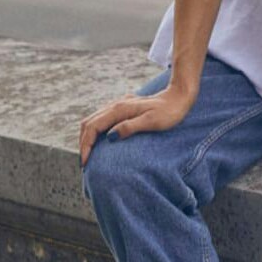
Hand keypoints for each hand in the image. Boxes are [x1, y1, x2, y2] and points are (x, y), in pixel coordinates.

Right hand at [79, 85, 193, 166]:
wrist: (178, 97)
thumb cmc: (168, 112)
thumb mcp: (151, 122)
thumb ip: (130, 127)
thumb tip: (110, 137)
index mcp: (119, 109)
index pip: (93, 127)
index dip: (86, 145)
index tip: (85, 163)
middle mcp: (115, 106)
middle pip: (88, 124)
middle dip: (83, 143)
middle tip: (84, 163)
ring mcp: (117, 106)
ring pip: (92, 121)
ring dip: (87, 137)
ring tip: (88, 155)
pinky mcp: (122, 109)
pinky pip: (101, 120)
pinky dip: (94, 132)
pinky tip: (99, 143)